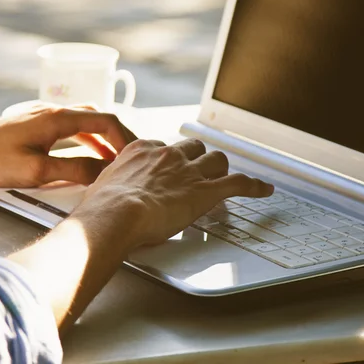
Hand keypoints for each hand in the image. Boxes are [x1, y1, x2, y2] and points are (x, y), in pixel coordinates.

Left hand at [0, 105, 136, 186]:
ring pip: (84, 120)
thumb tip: (104, 173)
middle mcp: (52, 111)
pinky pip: (69, 126)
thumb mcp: (37, 171)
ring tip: (112, 157)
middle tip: (129, 156)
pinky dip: (85, 138)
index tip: (135, 156)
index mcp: (58, 118)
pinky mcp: (32, 124)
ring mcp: (42, 115)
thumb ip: (74, 171)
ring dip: (101, 137)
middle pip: (98, 116)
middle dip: (117, 136)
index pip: (106, 120)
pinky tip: (84, 151)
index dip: (125, 138)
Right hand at [73, 138, 273, 251]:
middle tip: (199, 173)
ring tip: (223, 180)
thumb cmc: (102, 207)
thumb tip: (102, 196)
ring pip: (217, 161)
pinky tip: (263, 189)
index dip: (171, 161)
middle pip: (194, 149)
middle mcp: (169, 156)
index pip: (165, 149)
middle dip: (198, 160)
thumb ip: (109, 186)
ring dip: (221, 171)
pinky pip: (238, 183)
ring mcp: (189, 172)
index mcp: (143, 150)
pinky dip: (254, 186)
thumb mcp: (100, 188)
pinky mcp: (206, 191)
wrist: (115, 215)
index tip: (171, 170)